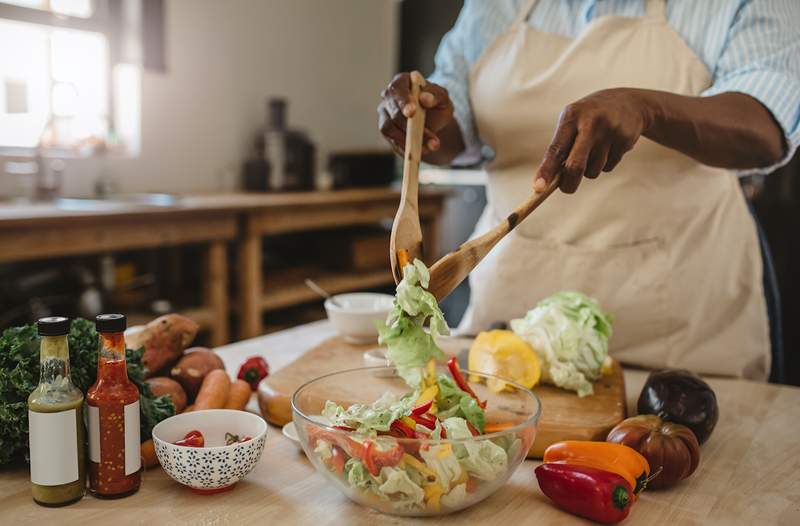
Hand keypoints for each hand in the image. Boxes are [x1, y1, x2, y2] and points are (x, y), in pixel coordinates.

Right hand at [378, 72, 455, 155]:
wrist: (434, 120)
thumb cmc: (436, 104)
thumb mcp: (443, 98)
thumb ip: (436, 95)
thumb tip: (426, 99)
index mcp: (402, 82)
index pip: (396, 89)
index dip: (403, 101)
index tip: (412, 112)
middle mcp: (389, 97)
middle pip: (392, 112)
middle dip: (410, 127)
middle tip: (431, 138)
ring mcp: (385, 114)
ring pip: (388, 128)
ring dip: (408, 140)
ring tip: (429, 147)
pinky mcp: (387, 131)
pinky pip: (391, 141)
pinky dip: (405, 148)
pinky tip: (421, 151)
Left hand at [534, 88, 653, 193]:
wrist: (629, 102)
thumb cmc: (590, 117)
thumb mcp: (573, 121)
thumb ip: (561, 147)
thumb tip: (549, 181)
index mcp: (571, 116)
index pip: (555, 149)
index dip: (546, 171)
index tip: (538, 188)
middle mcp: (590, 122)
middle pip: (575, 166)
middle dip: (569, 183)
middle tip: (567, 188)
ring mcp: (610, 131)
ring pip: (593, 171)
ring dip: (590, 170)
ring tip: (595, 151)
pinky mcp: (625, 140)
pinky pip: (608, 167)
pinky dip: (605, 165)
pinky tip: (609, 147)